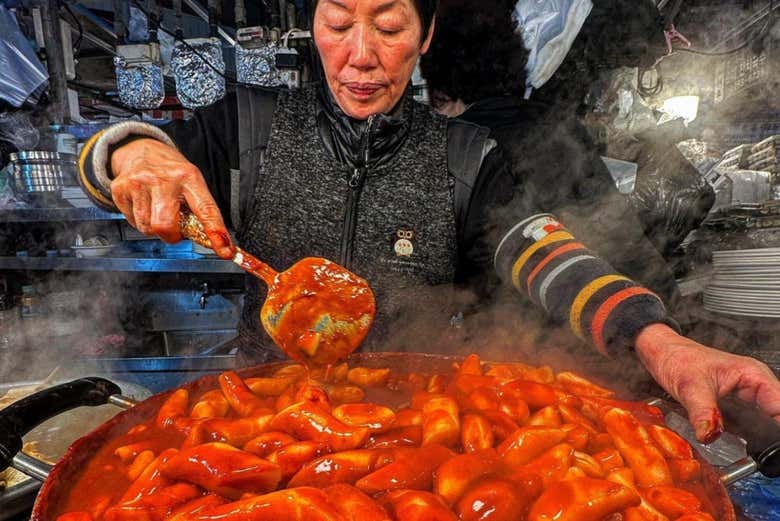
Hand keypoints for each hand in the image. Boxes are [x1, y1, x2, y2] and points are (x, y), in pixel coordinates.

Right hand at [110, 138, 233, 257]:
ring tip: (158, 212)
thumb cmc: (171, 173)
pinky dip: (140, 221)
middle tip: (175, 230)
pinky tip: (144, 206)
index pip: (206, 209)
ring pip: (147, 227)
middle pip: (165, 225)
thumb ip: (199, 210)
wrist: (141, 151)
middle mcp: (164, 178)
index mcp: (189, 177)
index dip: (216, 232)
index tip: (225, 250)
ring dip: (155, 229)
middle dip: (171, 236)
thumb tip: (211, 240)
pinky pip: (132, 221)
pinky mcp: (121, 188)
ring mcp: (140, 182)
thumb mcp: (191, 183)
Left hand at [634, 324, 779, 442]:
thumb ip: (702, 411)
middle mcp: (756, 386)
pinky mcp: (736, 406)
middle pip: (777, 416)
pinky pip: (750, 425)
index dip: (779, 429)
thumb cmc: (677, 359)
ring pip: (766, 423)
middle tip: (764, 455)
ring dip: (761, 439)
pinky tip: (742, 447)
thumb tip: (710, 435)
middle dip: (772, 437)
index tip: (774, 447)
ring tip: (755, 453)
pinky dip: (748, 437)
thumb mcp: (689, 387)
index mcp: (754, 376)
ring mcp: (747, 397)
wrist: (662, 354)